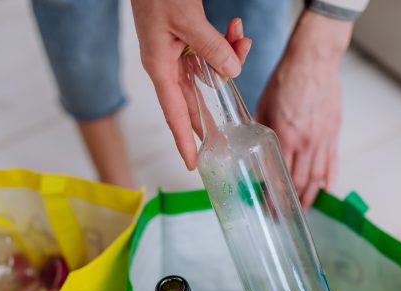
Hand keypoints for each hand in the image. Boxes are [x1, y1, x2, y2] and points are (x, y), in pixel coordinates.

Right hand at [131, 0, 250, 168]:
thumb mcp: (187, 18)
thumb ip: (211, 46)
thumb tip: (232, 72)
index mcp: (160, 67)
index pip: (174, 114)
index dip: (183, 141)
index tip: (192, 163)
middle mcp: (167, 66)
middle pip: (194, 98)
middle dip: (217, 103)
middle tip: (232, 124)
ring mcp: (176, 54)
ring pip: (208, 72)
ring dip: (229, 58)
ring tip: (240, 37)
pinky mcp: (184, 41)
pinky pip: (209, 52)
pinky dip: (226, 42)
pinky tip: (234, 28)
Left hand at [256, 11, 351, 209]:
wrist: (312, 60)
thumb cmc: (285, 80)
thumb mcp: (262, 107)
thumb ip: (257, 131)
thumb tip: (247, 146)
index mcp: (284, 137)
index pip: (278, 176)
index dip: (273, 196)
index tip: (267, 207)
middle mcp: (305, 142)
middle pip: (299, 182)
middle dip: (290, 202)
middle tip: (283, 214)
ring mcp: (322, 139)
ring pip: (317, 177)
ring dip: (310, 196)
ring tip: (304, 209)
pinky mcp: (333, 132)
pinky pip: (332, 160)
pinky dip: (329, 177)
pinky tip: (325, 189)